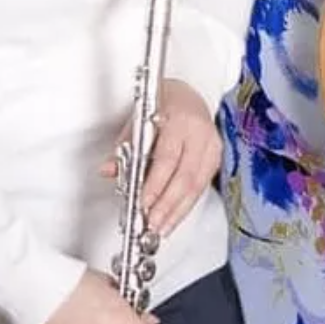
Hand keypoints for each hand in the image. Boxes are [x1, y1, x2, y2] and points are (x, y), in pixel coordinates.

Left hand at [99, 78, 221, 238]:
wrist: (188, 96)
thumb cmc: (163, 104)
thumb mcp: (138, 119)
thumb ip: (124, 146)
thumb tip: (108, 169)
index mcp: (179, 119)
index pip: (166, 157)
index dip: (155, 183)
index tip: (143, 202)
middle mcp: (199, 132)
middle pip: (184, 176)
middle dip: (167, 205)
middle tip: (152, 223)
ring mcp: (211, 146)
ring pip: (196, 186)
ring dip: (177, 211)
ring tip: (162, 227)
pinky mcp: (215, 158)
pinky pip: (202, 187)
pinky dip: (186, 205)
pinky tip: (174, 217)